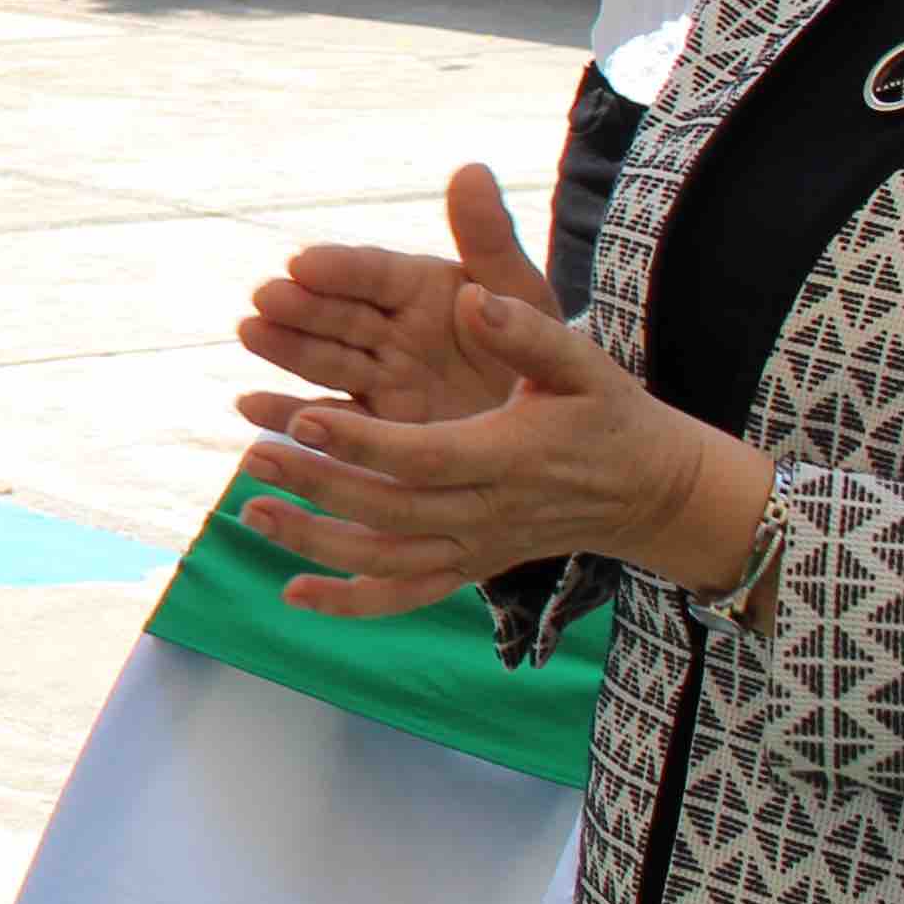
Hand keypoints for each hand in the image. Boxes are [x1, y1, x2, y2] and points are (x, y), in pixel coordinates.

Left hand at [227, 166, 766, 613]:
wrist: (651, 492)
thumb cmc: (610, 415)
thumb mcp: (582, 365)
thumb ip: (529, 332)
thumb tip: (475, 300)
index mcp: (510, 456)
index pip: (423, 456)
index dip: (361, 443)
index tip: (302, 417)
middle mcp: (488, 512)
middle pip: (389, 510)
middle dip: (317, 485)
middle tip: (251, 454)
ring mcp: (478, 548)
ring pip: (387, 560)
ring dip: (315, 543)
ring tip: (251, 512)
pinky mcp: (472, 568)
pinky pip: (407, 596)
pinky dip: (351, 603)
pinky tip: (293, 594)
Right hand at [236, 166, 552, 429]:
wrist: (556, 423)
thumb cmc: (537, 348)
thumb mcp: (520, 291)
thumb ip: (488, 237)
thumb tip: (471, 167)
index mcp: (422, 290)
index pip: (375, 273)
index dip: (340, 269)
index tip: (303, 262)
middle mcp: (390, 331)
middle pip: (339, 316)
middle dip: (301, 307)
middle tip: (265, 298)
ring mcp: (379, 380)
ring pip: (324, 361)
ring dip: (284, 348)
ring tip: (250, 335)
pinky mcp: (373, 432)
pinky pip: (329, 422)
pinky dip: (286, 415)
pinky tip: (250, 407)